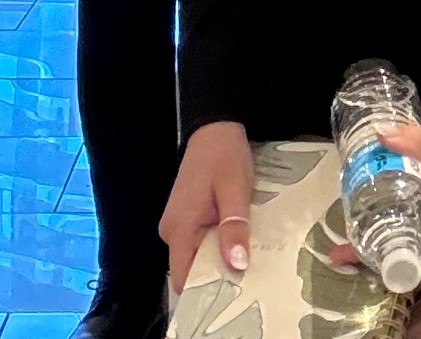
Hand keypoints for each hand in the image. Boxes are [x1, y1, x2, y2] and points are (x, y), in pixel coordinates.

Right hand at [162, 120, 253, 289]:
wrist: (215, 126)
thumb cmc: (224, 155)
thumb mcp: (235, 189)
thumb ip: (234, 227)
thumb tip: (237, 266)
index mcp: (178, 228)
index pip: (183, 280)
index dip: (206, 291)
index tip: (234, 295)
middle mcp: (171, 231)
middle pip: (191, 271)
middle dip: (217, 278)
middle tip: (249, 281)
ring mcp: (177, 224)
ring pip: (196, 258)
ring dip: (219, 262)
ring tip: (248, 264)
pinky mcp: (185, 217)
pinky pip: (198, 243)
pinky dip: (216, 247)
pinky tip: (238, 245)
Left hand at [329, 119, 420, 282]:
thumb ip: (411, 142)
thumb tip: (377, 135)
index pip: (403, 265)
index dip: (372, 263)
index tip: (343, 254)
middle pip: (404, 256)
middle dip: (374, 250)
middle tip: (344, 236)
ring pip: (412, 238)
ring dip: (387, 233)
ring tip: (357, 219)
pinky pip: (419, 220)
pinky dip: (401, 215)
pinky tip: (385, 197)